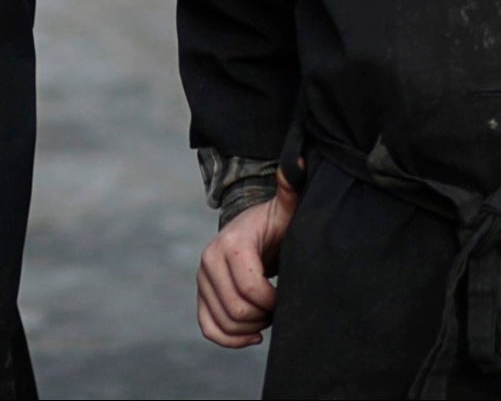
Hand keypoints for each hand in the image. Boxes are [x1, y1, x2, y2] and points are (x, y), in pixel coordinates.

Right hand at [197, 182, 293, 348]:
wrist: (249, 231)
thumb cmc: (273, 223)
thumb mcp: (285, 208)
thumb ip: (291, 188)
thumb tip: (299, 162)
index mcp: (232, 244)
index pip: (251, 290)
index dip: (275, 302)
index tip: (288, 295)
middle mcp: (209, 261)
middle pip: (237, 310)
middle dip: (264, 316)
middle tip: (279, 306)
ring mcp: (202, 280)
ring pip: (223, 323)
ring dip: (250, 328)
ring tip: (268, 315)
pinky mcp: (201, 295)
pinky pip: (209, 328)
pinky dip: (230, 339)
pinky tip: (253, 335)